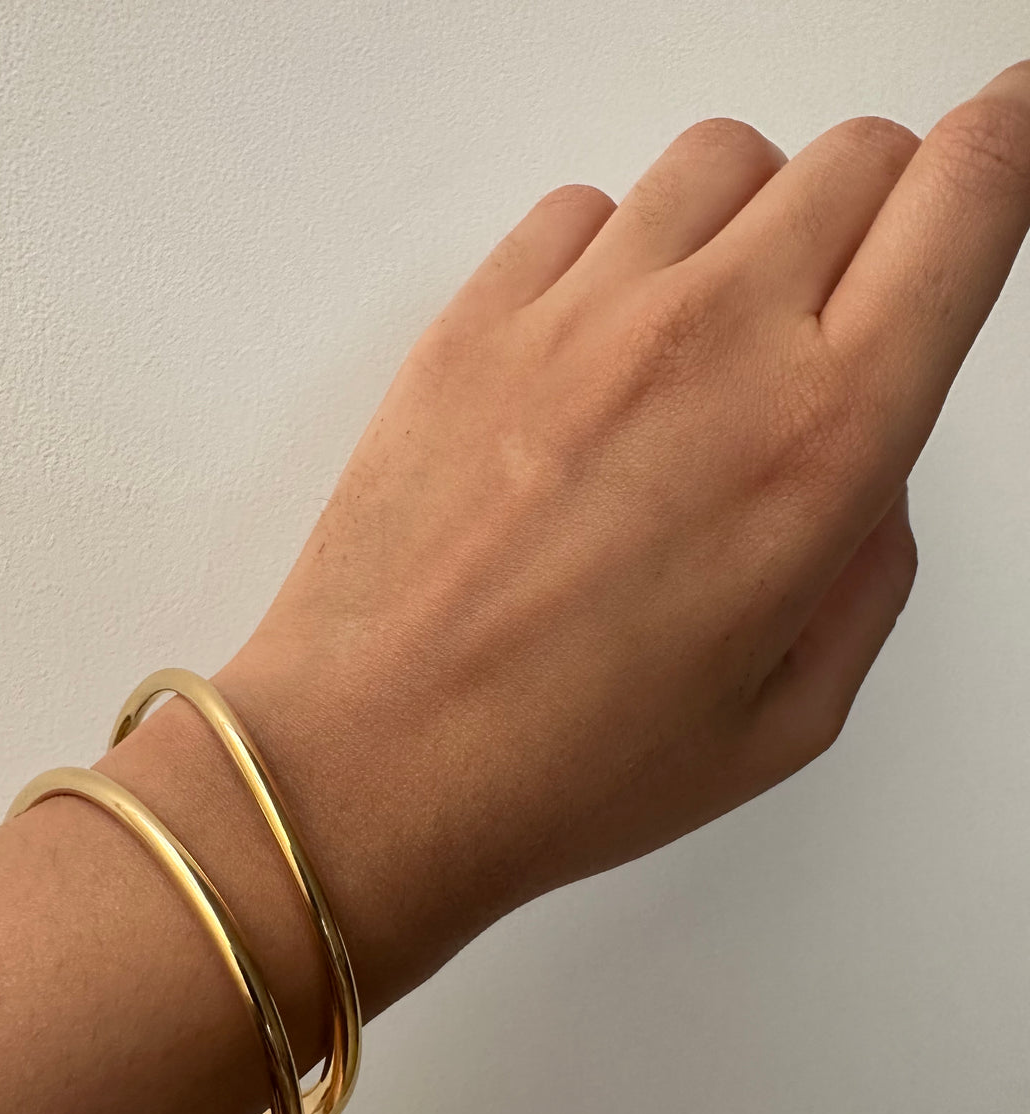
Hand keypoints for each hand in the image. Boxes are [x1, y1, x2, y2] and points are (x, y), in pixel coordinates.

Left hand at [218, 62, 1029, 1009]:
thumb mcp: (787, 716)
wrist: (369, 764)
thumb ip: (868, 568)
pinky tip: (601, 356)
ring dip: (752, 222)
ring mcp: (583, 314)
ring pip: (723, 159)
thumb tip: (868, 467)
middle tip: (848, 302)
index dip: (1010, 140)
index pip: (965, 197)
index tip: (1014, 128)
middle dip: (886, 207)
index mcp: (820, 445)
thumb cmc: (562, 765)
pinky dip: (623, 253)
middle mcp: (711, 343)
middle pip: (855, 155)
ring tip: (712, 340)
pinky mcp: (479, 314)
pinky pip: (588, 207)